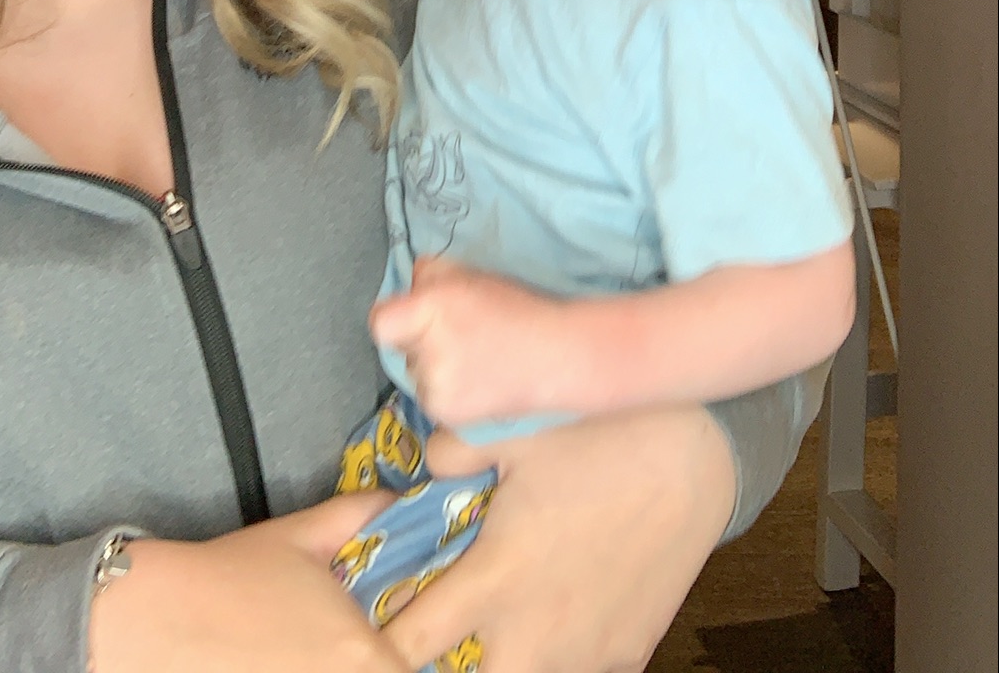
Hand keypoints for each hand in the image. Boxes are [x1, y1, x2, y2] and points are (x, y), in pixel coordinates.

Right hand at [89, 493, 408, 672]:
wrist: (156, 618)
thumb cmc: (232, 575)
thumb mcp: (303, 535)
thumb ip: (362, 514)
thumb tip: (402, 498)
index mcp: (364, 655)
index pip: (417, 671)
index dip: (407, 656)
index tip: (396, 639)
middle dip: (379, 661)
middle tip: (360, 643)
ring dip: (342, 667)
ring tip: (311, 650)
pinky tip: (285, 661)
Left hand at [371, 256, 565, 425]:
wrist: (556, 357)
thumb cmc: (516, 309)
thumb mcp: (471, 275)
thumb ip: (429, 274)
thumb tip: (407, 282)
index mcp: (435, 309)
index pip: (381, 324)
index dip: (392, 318)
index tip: (410, 317)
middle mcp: (431, 351)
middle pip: (401, 346)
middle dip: (420, 339)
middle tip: (458, 334)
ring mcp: (438, 388)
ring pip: (416, 373)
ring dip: (432, 366)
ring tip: (472, 359)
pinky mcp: (447, 413)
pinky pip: (430, 395)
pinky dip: (445, 387)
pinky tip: (475, 379)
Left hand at [386, 407, 736, 672]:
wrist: (700, 455)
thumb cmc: (602, 435)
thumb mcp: (514, 425)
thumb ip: (449, 450)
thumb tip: (421, 466)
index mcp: (496, 580)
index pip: (406, 645)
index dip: (379, 636)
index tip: (371, 619)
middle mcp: (535, 634)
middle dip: (439, 664)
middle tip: (437, 624)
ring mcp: (586, 653)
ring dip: (500, 658)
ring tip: (500, 617)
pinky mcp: (627, 655)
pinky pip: (577, 671)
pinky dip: (556, 654)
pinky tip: (559, 612)